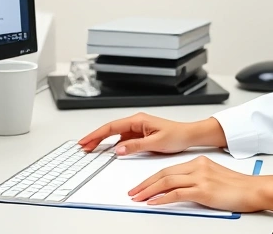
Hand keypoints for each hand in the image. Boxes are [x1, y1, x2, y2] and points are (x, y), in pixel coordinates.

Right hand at [77, 113, 225, 154]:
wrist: (189, 135)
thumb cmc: (176, 135)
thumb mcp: (155, 143)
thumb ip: (135, 146)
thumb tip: (118, 149)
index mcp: (138, 120)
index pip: (111, 127)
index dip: (96, 134)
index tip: (85, 140)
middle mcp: (136, 122)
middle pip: (110, 130)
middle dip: (96, 138)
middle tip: (83, 146)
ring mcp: (137, 129)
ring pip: (115, 135)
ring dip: (103, 142)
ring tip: (92, 149)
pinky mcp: (140, 136)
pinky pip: (123, 140)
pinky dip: (114, 145)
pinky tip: (108, 151)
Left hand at [129, 155, 272, 214]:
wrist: (255, 189)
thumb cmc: (238, 187)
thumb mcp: (214, 178)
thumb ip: (197, 180)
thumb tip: (179, 189)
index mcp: (199, 162)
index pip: (168, 168)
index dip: (152, 178)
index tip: (142, 185)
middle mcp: (197, 167)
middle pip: (164, 173)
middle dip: (145, 183)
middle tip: (133, 192)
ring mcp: (200, 178)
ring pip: (167, 181)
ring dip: (149, 190)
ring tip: (138, 198)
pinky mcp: (203, 190)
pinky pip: (177, 193)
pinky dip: (162, 198)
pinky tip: (153, 202)